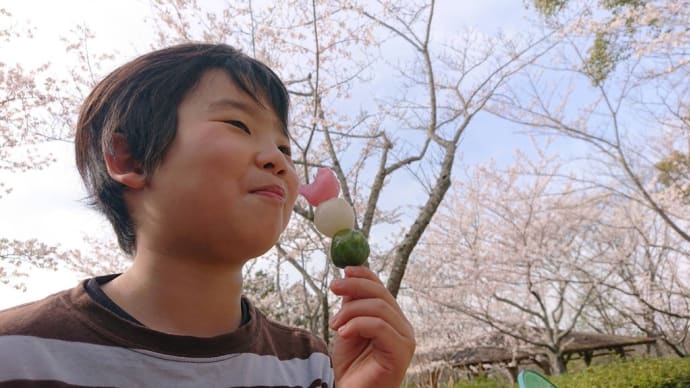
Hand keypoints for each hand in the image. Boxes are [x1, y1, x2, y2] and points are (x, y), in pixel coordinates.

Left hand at [329, 266, 415, 387]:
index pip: (381, 289)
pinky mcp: (400, 353)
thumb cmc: (350, 366)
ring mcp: (404, 340)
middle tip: (334, 287)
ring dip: (351, 312)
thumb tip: (349, 278)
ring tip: (335, 326)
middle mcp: (403, 328)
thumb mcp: (347, 328)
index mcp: (392, 320)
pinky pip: (380, 327)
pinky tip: (343, 334)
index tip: (344, 269)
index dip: (365, 275)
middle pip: (382, 295)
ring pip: (379, 309)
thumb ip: (352, 306)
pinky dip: (358, 325)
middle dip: (355, 287)